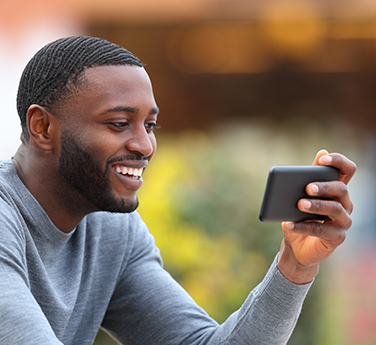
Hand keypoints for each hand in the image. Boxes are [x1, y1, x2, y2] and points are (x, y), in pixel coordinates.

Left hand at [277, 149, 356, 283]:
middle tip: (307, 187)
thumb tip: (321, 151)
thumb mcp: (300, 195)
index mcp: (336, 189)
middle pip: (341, 189)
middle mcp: (345, 204)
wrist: (296, 246)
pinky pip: (321, 230)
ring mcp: (343, 221)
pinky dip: (303, 226)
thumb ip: (308, 176)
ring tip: (299, 204)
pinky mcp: (337, 238)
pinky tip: (289, 223)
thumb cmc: (299, 216)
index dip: (338, 162)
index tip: (323, 159)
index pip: (347, 170)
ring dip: (316, 206)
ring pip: (335, 209)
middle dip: (324, 186)